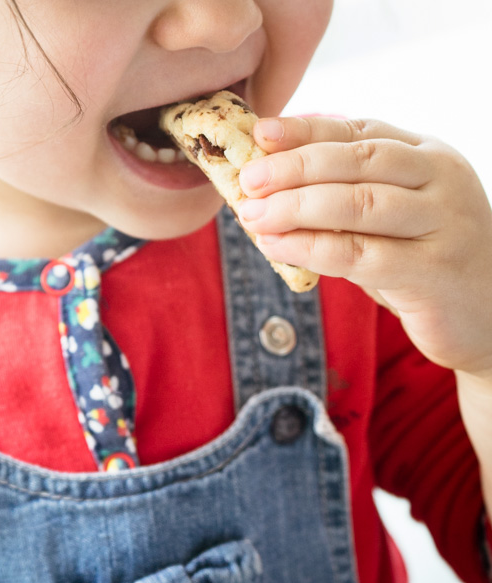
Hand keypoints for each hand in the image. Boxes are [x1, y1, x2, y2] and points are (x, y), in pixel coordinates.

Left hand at [238, 116, 491, 378]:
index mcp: (429, 156)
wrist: (488, 317)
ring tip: (253, 215)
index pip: (360, 131)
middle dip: (294, 167)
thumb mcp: (393, 217)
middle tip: (249, 179)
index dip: (306, 130)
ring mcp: (442, 224)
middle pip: (357, 161)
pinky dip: (311, 249)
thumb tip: (273, 180)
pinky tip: (277, 247)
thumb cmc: (425, 263)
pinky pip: (359, 255)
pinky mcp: (433, 272)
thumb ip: (349, 193)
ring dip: (296, 208)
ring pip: (358, 204)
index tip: (260, 133)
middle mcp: (442, 180)